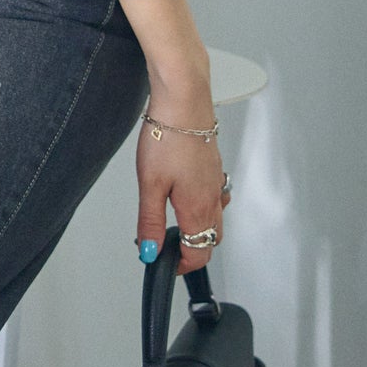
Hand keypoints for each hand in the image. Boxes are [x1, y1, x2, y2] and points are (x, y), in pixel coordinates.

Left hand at [135, 109, 229, 274]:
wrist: (184, 100)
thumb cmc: (168, 137)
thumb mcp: (150, 185)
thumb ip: (151, 221)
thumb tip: (150, 252)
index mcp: (198, 208)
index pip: (199, 252)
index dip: (182, 265)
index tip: (166, 264)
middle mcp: (212, 197)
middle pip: (211, 238)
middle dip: (192, 249)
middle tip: (169, 248)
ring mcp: (216, 180)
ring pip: (216, 217)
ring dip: (200, 228)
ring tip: (176, 224)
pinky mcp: (213, 165)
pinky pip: (216, 196)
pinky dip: (205, 205)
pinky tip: (189, 194)